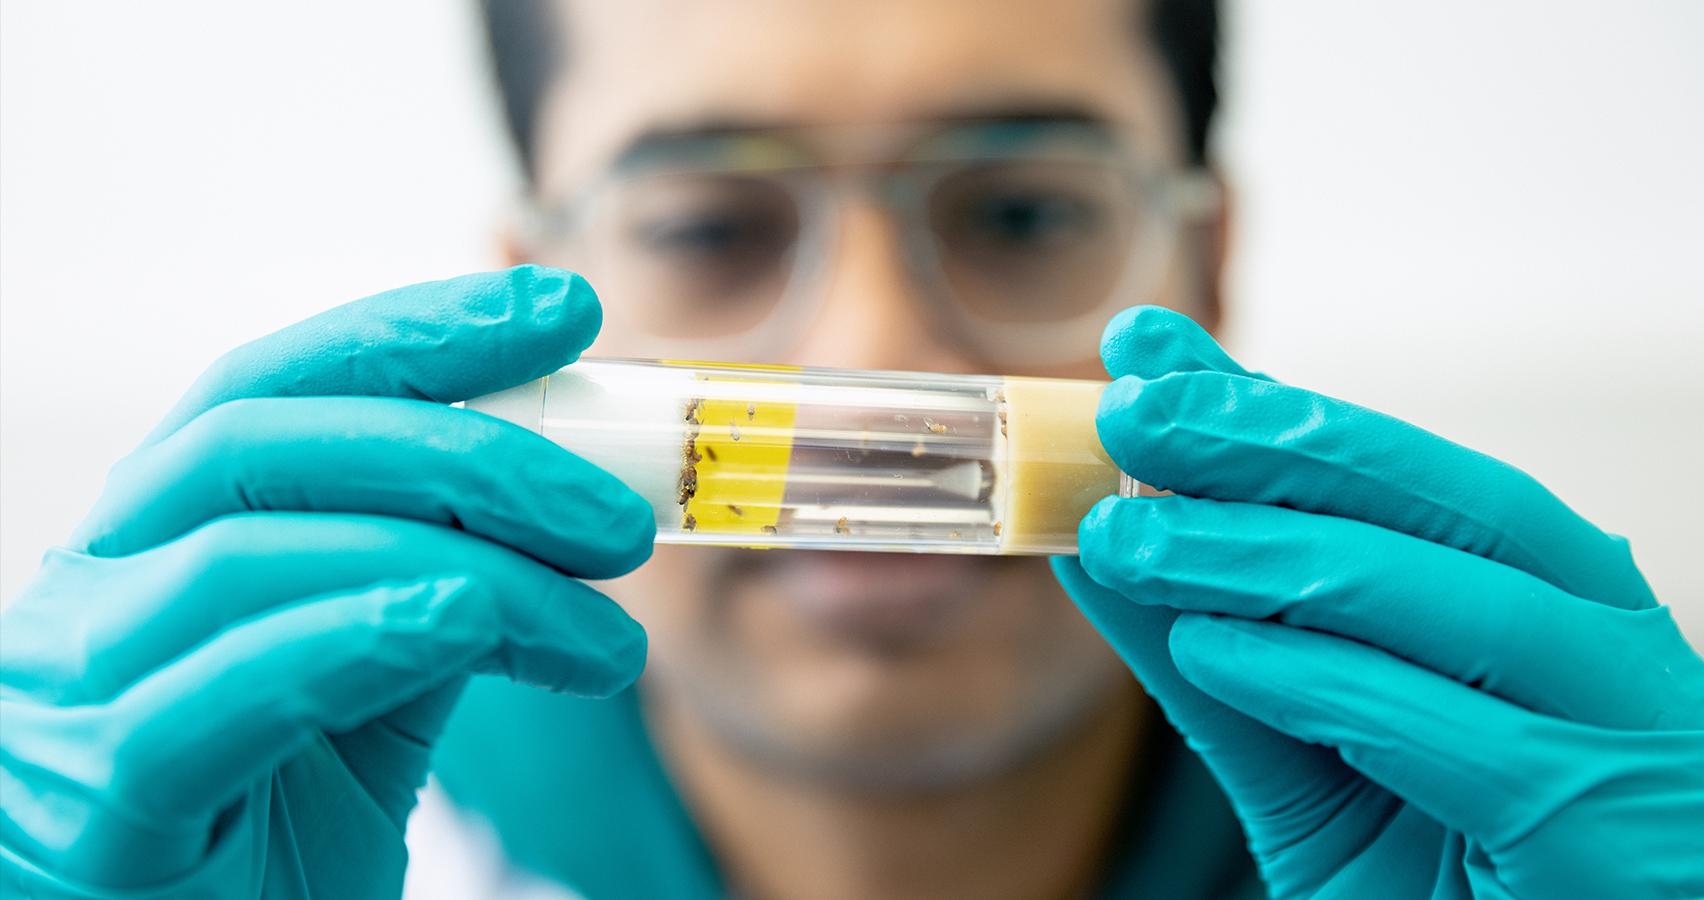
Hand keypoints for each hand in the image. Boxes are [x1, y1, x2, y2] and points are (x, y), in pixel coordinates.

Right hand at [1, 267, 654, 897]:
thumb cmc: (275, 825)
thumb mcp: (370, 684)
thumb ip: (433, 584)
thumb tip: (566, 495)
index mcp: (157, 535)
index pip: (273, 387)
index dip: (418, 331)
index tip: (567, 311)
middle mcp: (91, 588)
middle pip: (267, 447)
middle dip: (468, 453)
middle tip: (622, 519)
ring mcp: (68, 692)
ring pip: (255, 560)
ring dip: (465, 570)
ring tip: (602, 632)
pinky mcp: (95, 804)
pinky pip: (218, 694)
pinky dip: (358, 636)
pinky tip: (470, 625)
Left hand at [1053, 307, 1703, 898]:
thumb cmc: (1444, 889)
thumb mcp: (1315, 772)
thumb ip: (1228, 664)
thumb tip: (1110, 544)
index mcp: (1554, 609)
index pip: (1409, 479)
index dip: (1273, 409)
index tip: (1149, 357)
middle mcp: (1608, 651)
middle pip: (1445, 506)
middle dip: (1272, 445)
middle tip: (1130, 412)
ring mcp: (1631, 740)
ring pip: (1453, 603)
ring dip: (1269, 556)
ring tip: (1128, 534)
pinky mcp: (1609, 835)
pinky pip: (1458, 737)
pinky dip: (1324, 682)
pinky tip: (1214, 647)